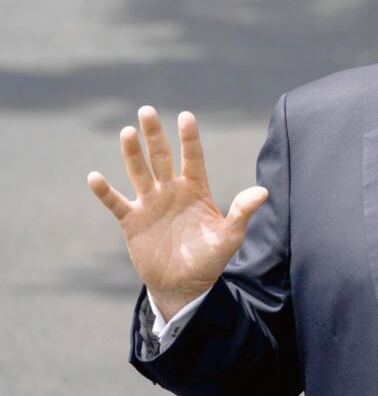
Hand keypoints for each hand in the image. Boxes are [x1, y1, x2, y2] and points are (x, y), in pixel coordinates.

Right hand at [87, 106, 267, 320]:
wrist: (185, 285)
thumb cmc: (210, 259)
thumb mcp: (230, 236)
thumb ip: (242, 212)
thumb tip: (263, 192)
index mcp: (196, 189)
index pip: (193, 157)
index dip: (189, 137)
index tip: (185, 116)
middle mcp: (172, 191)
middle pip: (162, 157)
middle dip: (154, 135)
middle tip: (146, 110)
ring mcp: (151, 204)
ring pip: (139, 172)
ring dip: (132, 153)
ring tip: (126, 132)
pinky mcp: (132, 221)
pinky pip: (116, 203)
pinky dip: (105, 191)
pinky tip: (94, 176)